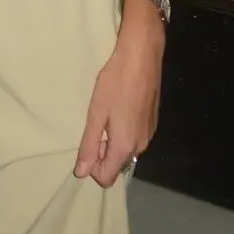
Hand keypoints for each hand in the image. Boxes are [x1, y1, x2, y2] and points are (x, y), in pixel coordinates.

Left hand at [74, 16, 163, 187]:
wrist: (142, 56)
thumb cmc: (115, 82)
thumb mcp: (96, 113)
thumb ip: (89, 145)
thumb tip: (81, 173)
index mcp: (125, 147)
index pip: (106, 178)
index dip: (92, 167)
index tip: (88, 141)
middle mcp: (140, 146)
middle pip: (117, 165)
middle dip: (103, 154)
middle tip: (96, 124)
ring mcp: (149, 134)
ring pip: (126, 151)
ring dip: (113, 141)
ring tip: (107, 113)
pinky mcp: (153, 122)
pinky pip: (135, 138)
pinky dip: (124, 131)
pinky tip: (121, 107)